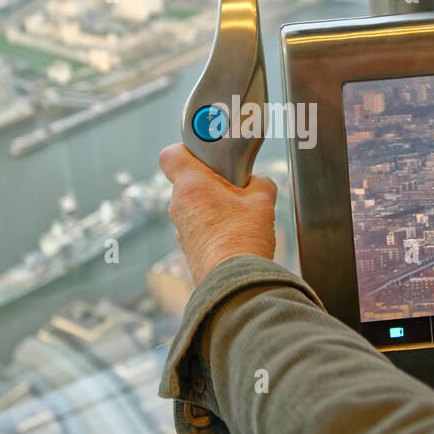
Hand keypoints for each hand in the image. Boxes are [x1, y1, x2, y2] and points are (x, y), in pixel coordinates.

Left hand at [158, 144, 276, 283]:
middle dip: (211, 180)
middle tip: (235, 185)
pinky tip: (235, 233)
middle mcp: (178, 206)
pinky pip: (199, 227)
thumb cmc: (242, 240)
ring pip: (194, 206)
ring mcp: (181, 229)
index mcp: (190, 185)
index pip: (171, 153)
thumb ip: (259, 182)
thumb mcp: (262, 200)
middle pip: (188, 181)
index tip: (207, 152)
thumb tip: (258, 183)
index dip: (187, 149)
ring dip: (213, 206)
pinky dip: (213, 226)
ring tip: (239, 214)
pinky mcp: (189, 248)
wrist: (236, 285)